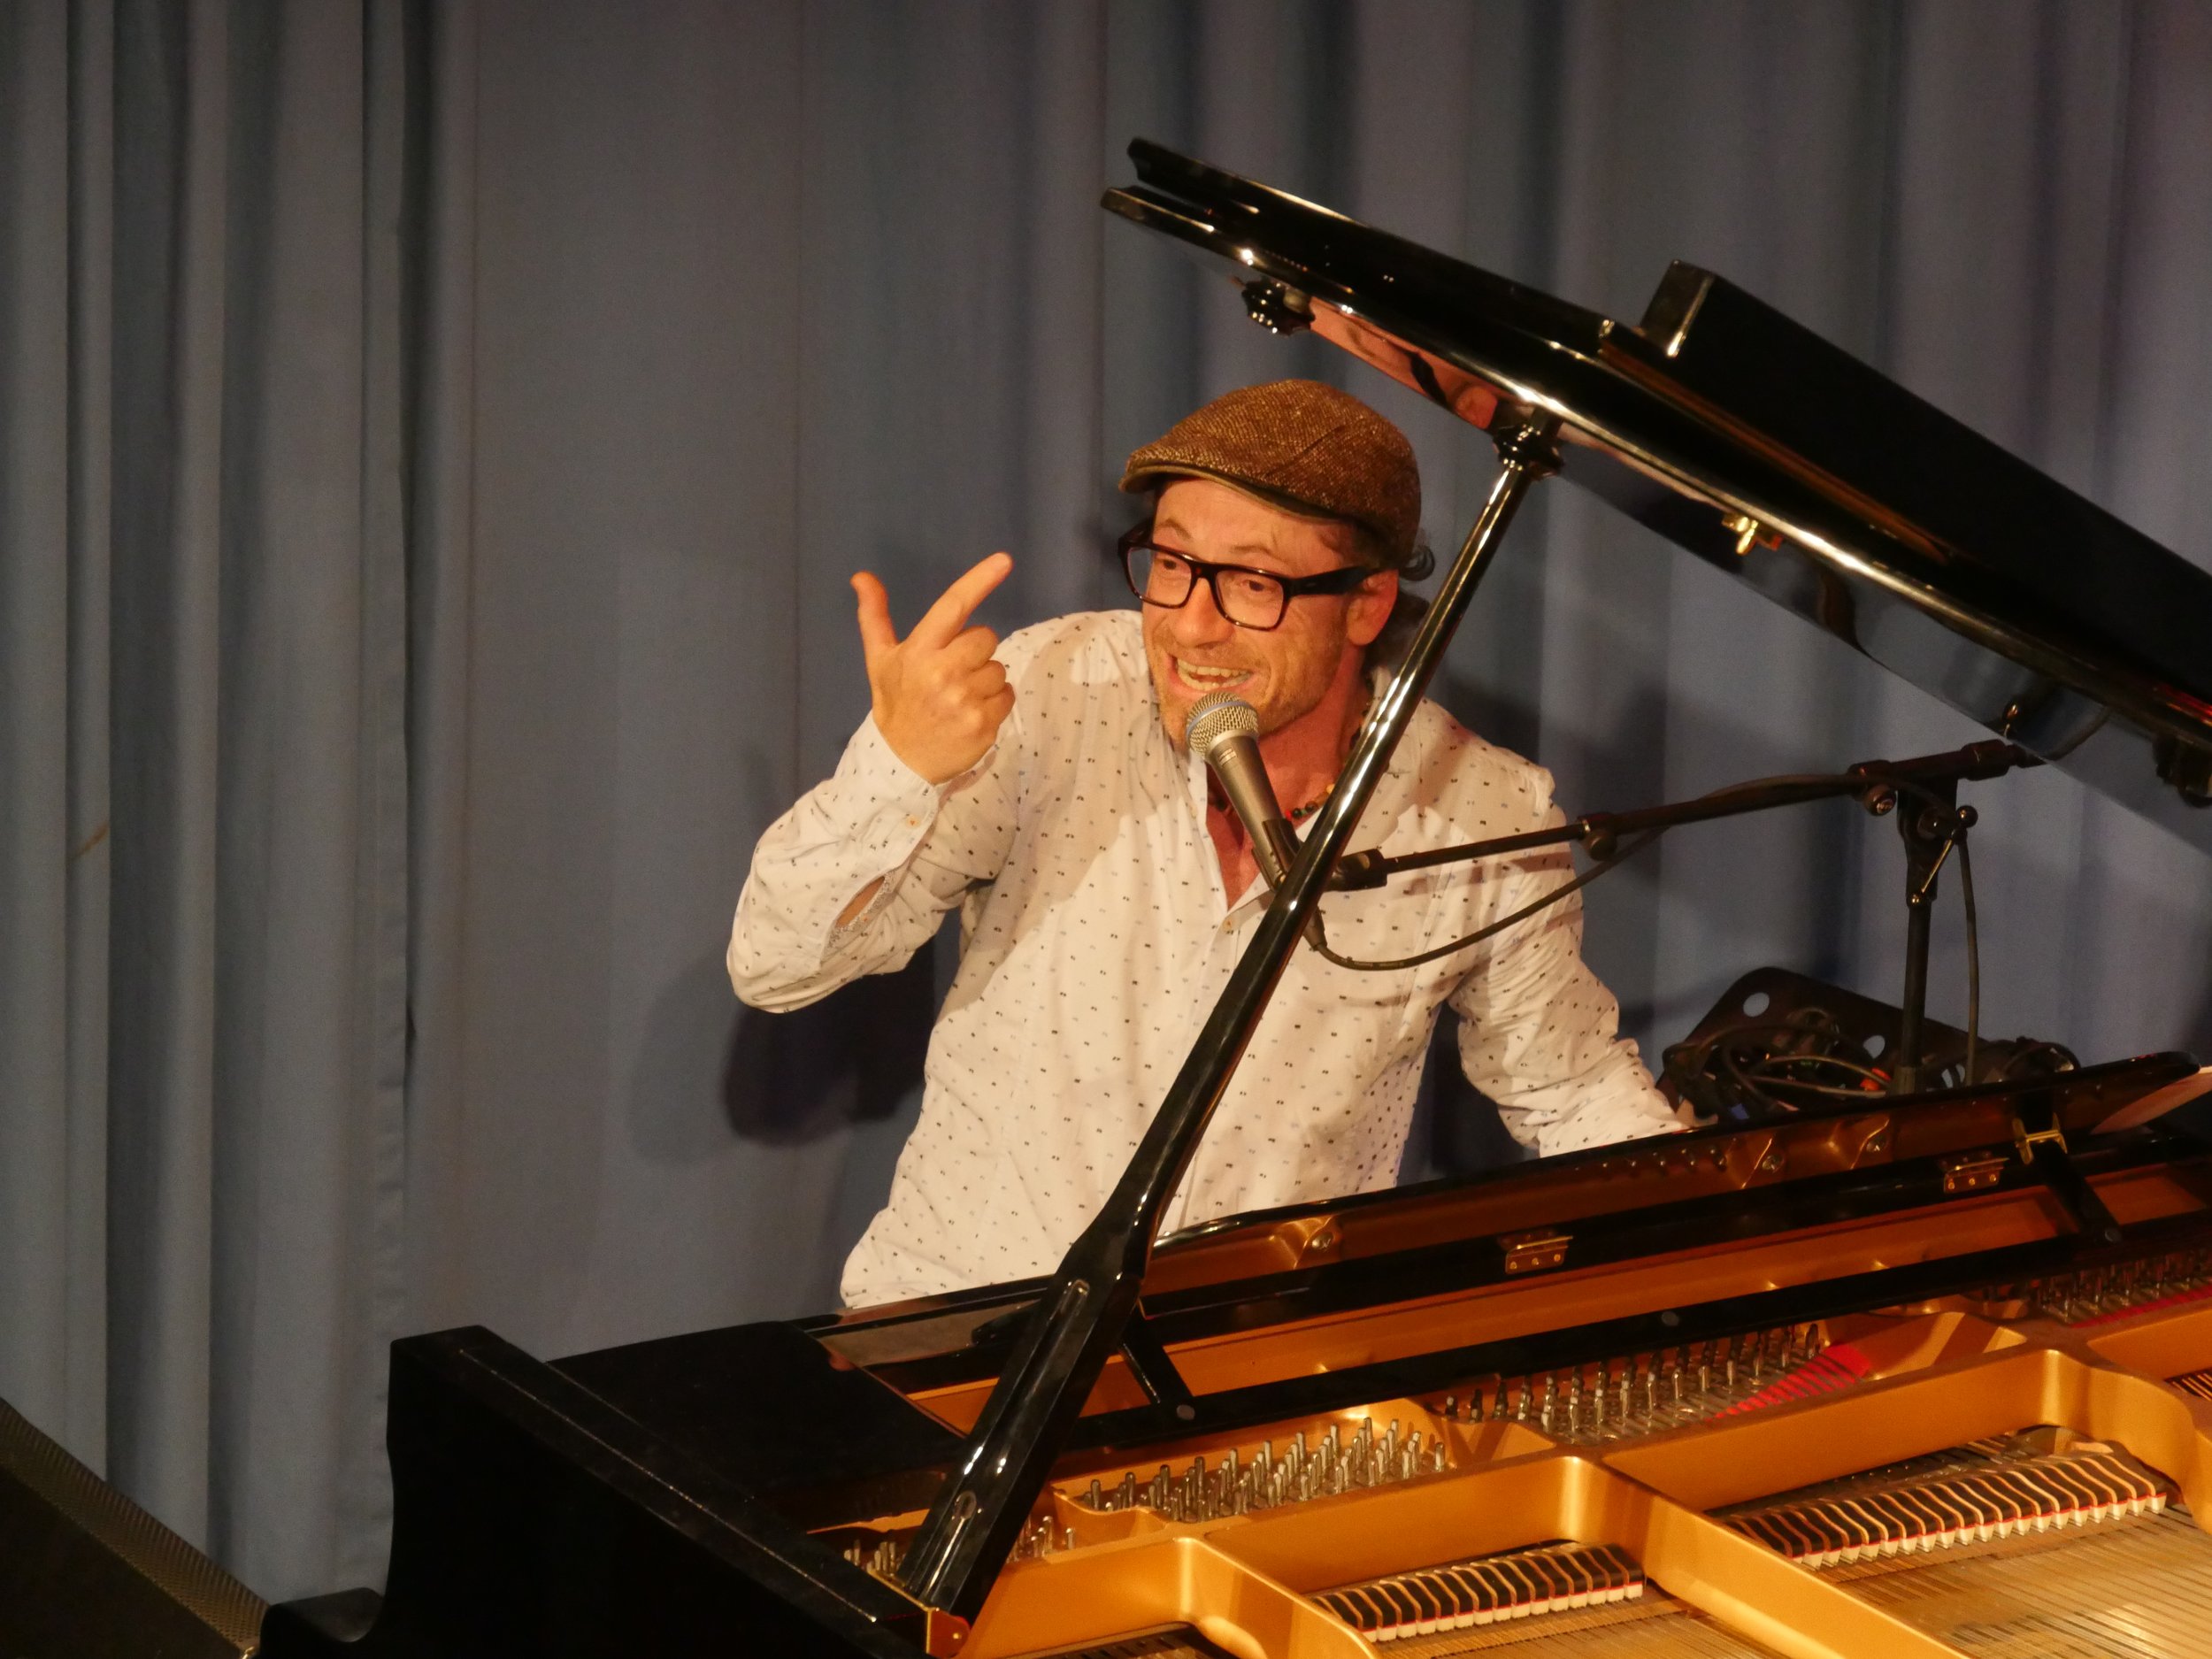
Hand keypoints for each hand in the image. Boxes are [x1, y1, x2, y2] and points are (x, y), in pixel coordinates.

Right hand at [852, 553, 1015, 783]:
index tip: (1004, 560)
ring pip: (998, 668)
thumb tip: (862, 576)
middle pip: (986, 637)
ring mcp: (964, 699)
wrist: (901, 761)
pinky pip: (1007, 695)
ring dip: (985, 679)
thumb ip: (874, 616)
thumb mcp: (880, 660)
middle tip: (952, 672)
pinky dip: (995, 703)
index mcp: (918, 651)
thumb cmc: (895, 704)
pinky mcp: (983, 723)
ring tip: (959, 697)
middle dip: (975, 651)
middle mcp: (942, 671)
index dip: (979, 580)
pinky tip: (970, 713)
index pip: (953, 606)